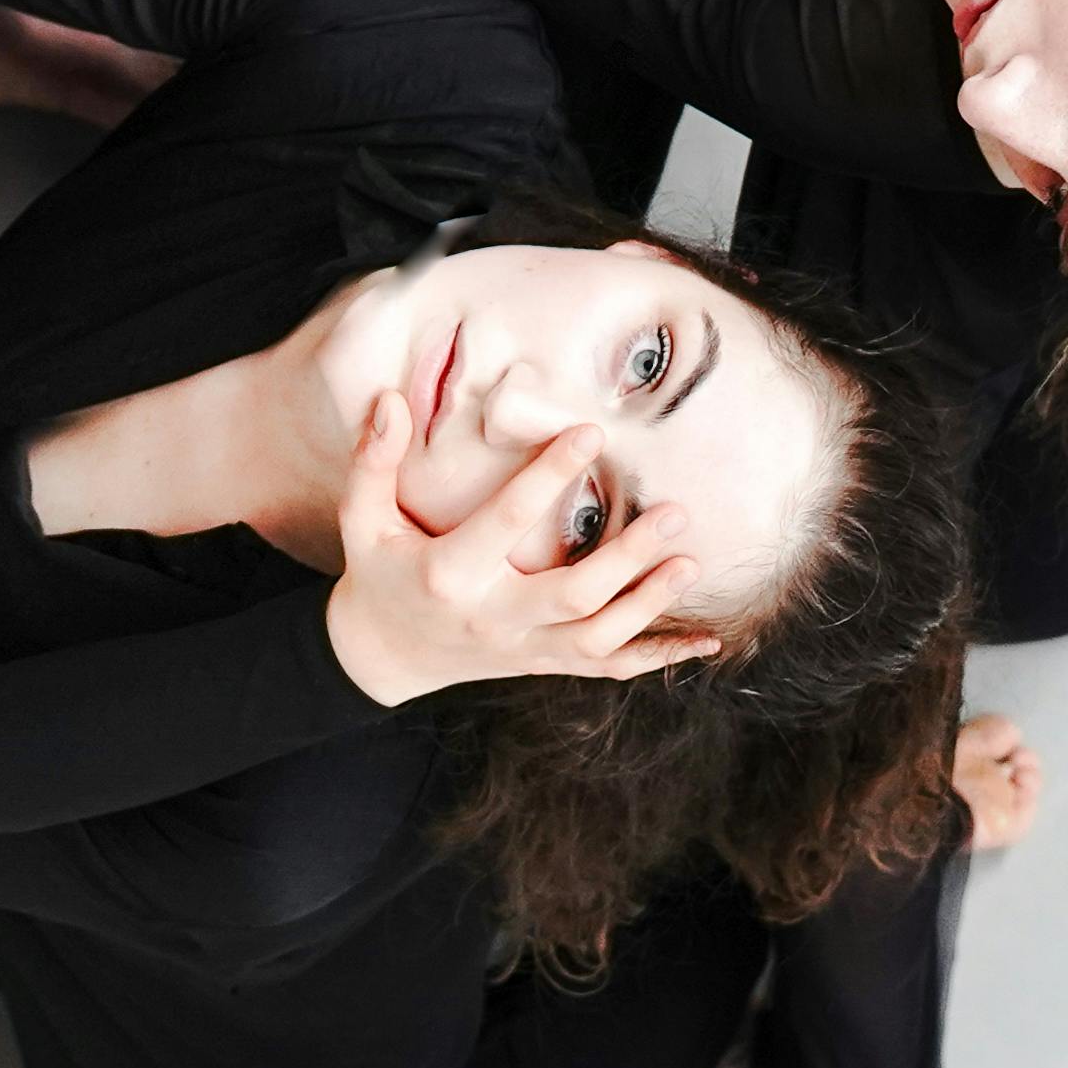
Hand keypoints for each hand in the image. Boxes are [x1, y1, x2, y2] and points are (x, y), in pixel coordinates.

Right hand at [320, 396, 720, 703]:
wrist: (383, 655)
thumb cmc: (378, 574)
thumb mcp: (363, 519)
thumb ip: (373, 460)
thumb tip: (389, 398)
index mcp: (449, 573)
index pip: (507, 521)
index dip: (549, 475)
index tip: (591, 433)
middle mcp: (493, 617)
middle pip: (572, 594)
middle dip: (627, 557)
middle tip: (674, 513)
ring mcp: (522, 648)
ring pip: (596, 637)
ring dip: (648, 605)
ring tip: (689, 562)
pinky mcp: (542, 663)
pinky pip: (607, 668)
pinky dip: (657, 657)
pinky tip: (704, 640)